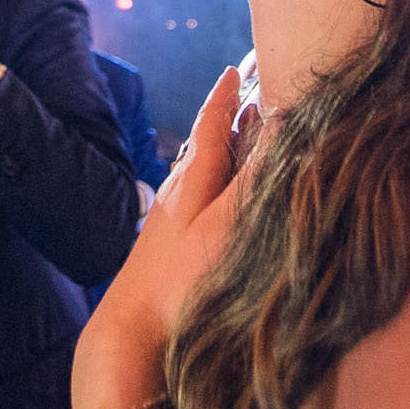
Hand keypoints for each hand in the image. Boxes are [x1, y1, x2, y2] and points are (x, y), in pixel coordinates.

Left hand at [74, 67, 245, 408]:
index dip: (225, 96)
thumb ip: (254, 177)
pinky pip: (197, 203)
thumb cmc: (181, 281)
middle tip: (250, 99)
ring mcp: (168, 224)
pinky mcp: (167, 252)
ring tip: (242, 143)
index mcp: (191, 179)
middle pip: (205, 146)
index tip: (235, 70)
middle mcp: (176, 194)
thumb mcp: (226, 225)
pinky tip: (218, 204)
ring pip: (200, 175)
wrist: (129, 338)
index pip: (211, 123)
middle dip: (229, 121)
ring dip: (223, 155)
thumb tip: (280, 121)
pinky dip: (216, 188)